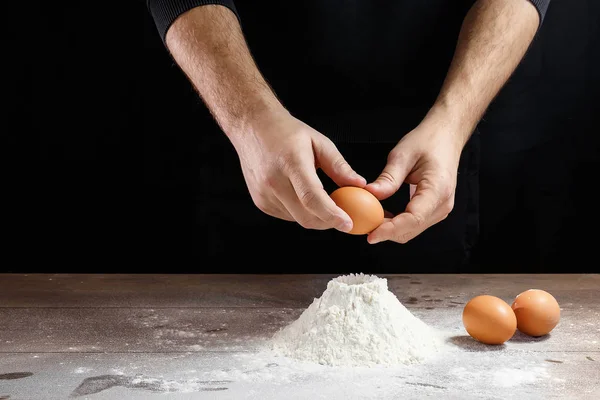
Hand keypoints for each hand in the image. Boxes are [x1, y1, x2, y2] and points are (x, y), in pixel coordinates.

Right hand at [229, 110, 365, 231]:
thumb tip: (359, 185)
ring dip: (315, 216)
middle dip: (328, 222)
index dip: (332, 215)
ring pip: (297, 219)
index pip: (312, 197)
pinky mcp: (261, 202)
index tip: (348, 223)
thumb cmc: (287, 132)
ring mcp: (264, 194)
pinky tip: (302, 196)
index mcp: (291, 163)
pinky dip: (300, 212)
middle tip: (343, 216)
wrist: (253, 128)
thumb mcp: (319, 142)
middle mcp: (274, 181)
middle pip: (306, 216)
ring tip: (322, 199)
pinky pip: (287, 216)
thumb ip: (339, 167)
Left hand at [364, 115, 467, 243]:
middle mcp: (442, 203)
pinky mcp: (434, 208)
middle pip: (411, 229)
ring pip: (412, 230)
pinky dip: (397, 223)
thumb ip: (388, 178)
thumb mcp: (403, 155)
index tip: (371, 235)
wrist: (446, 136)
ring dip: (390, 229)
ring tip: (370, 218)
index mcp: (438, 189)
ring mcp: (440, 208)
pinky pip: (414, 223)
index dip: (390, 230)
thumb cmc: (429, 141)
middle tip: (363, 225)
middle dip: (386, 232)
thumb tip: (370, 195)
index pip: (413, 219)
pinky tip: (382, 215)